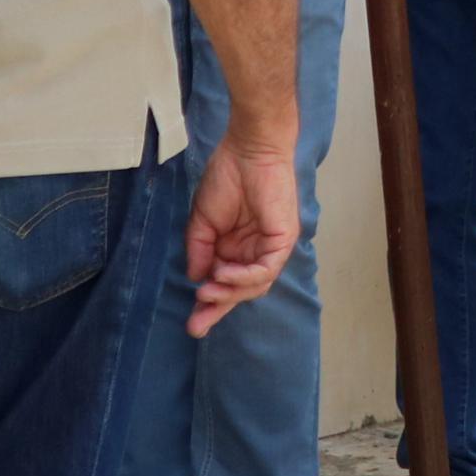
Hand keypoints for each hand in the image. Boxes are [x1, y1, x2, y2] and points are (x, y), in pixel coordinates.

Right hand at [184, 138, 305, 336]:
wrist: (247, 150)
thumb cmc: (226, 178)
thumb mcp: (202, 221)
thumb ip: (199, 250)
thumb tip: (196, 278)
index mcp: (235, 248)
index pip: (224, 283)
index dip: (209, 303)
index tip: (192, 321)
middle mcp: (254, 251)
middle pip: (241, 291)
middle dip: (218, 309)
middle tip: (196, 325)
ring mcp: (271, 247)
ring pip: (255, 285)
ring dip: (230, 293)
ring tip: (207, 293)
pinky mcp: (283, 239)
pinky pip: (267, 269)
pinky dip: (245, 276)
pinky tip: (223, 273)